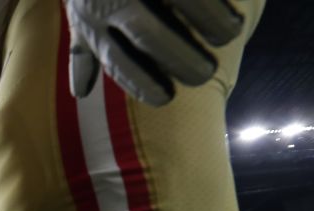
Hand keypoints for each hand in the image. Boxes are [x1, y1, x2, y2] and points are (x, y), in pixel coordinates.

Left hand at [65, 0, 243, 105]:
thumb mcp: (77, 9)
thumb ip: (83, 48)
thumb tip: (81, 91)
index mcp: (92, 16)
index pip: (115, 60)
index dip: (140, 85)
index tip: (165, 98)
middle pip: (151, 35)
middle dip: (182, 62)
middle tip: (205, 75)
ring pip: (185, 0)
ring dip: (212, 22)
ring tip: (231, 34)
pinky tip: (235, 6)